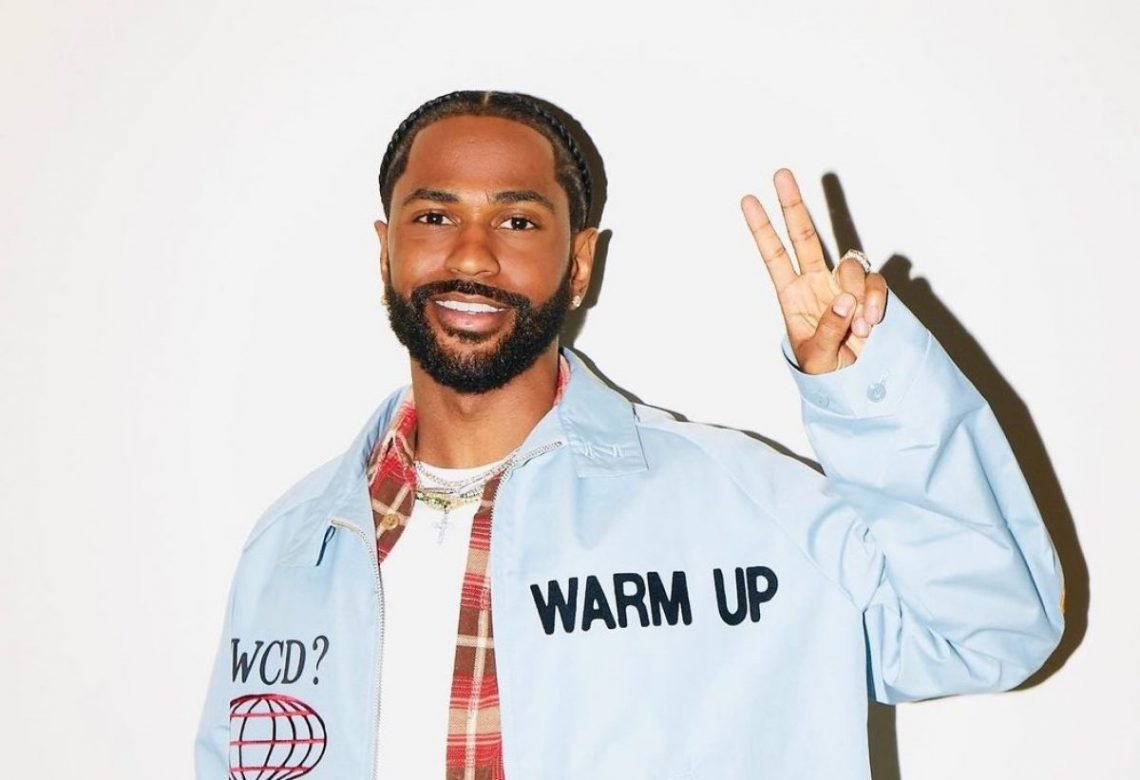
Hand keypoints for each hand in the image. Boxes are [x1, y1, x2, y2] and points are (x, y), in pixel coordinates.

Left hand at [741, 169, 887, 374]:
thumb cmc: (825, 370)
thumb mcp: (817, 357)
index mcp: (792, 294)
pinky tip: (871, 324)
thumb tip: (843, 299)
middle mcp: (816, 282)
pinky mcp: (869, 292)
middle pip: (804, 235)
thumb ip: (828, 329)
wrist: (854, 382)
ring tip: (859, 327)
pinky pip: (876, 283)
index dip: (761, 228)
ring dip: (857, 294)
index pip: (774, 254)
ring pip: (850, 265)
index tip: (748, 199)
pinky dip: (876, 301)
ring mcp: (844, 284)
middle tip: (780, 173)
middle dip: (792, 204)